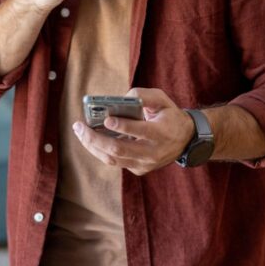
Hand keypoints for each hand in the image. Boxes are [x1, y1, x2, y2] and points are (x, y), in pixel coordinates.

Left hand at [72, 88, 195, 175]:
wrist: (185, 139)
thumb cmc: (169, 115)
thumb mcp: (162, 99)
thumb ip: (144, 95)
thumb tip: (121, 98)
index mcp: (162, 132)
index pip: (140, 131)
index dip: (121, 127)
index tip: (107, 119)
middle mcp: (153, 152)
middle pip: (119, 149)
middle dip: (95, 138)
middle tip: (79, 126)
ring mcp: (145, 164)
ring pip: (113, 159)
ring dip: (93, 146)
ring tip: (80, 132)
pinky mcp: (139, 169)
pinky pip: (116, 162)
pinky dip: (101, 151)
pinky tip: (91, 139)